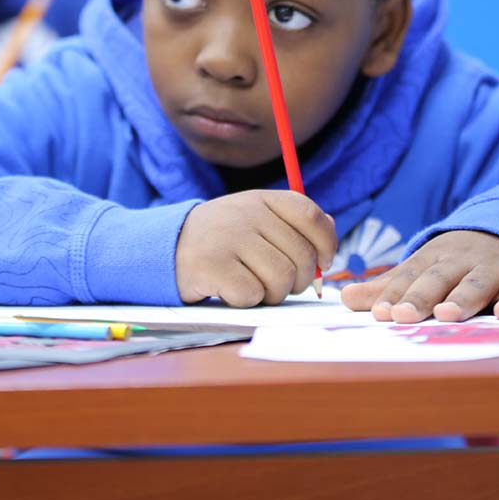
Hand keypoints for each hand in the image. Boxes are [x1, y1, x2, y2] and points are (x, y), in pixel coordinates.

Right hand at [176, 190, 337, 306]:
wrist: (168, 246)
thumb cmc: (223, 238)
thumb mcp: (256, 218)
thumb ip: (293, 222)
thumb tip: (330, 229)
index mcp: (262, 199)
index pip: (311, 216)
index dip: (326, 243)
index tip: (321, 261)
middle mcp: (247, 214)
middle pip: (302, 257)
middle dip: (298, 280)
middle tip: (279, 283)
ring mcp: (229, 238)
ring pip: (281, 279)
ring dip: (274, 294)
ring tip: (255, 286)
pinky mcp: (212, 266)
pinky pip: (253, 295)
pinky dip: (247, 300)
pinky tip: (231, 290)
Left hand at [341, 230, 498, 322]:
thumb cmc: (460, 263)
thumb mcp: (425, 269)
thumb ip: (388, 287)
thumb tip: (344, 300)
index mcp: (432, 259)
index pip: (409, 277)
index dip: (394, 294)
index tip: (379, 313)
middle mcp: (461, 261)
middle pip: (438, 279)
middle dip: (420, 297)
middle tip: (402, 316)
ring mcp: (494, 269)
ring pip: (476, 284)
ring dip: (462, 298)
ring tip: (446, 314)